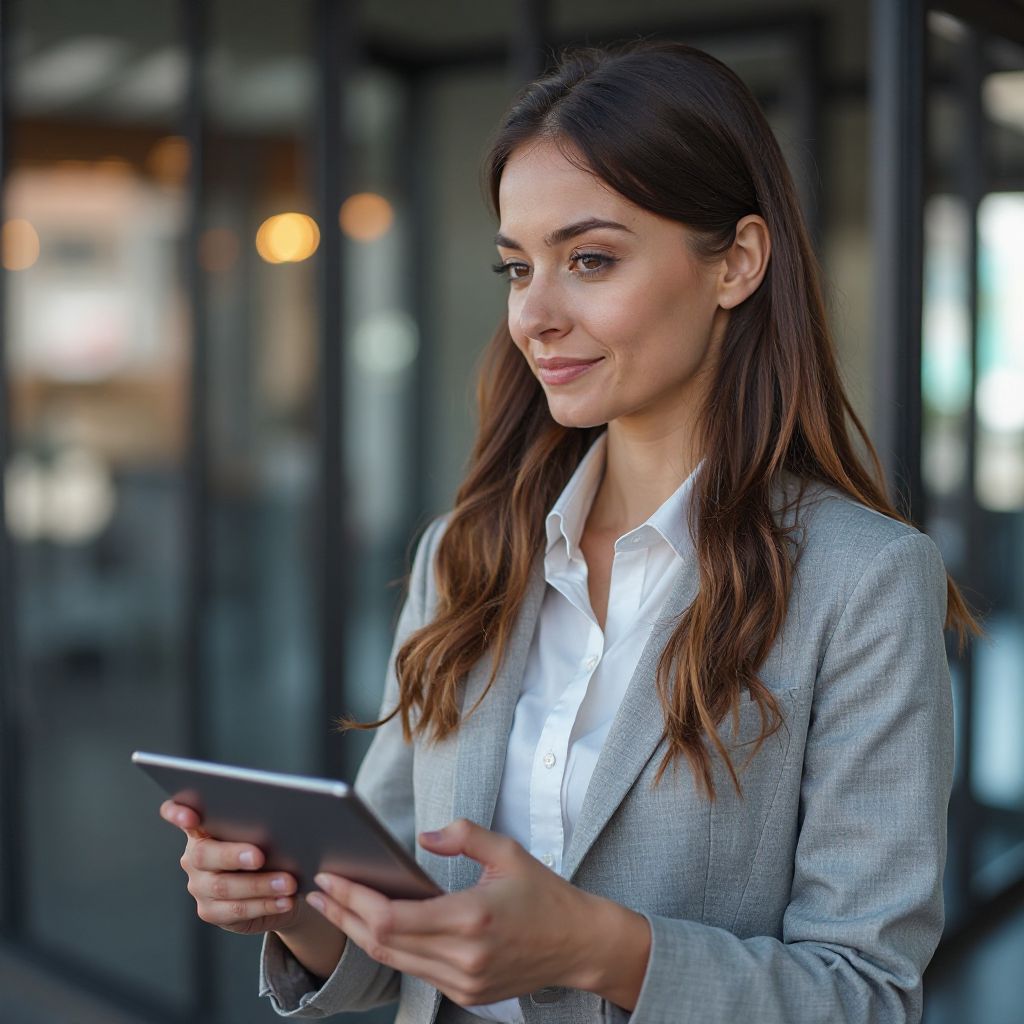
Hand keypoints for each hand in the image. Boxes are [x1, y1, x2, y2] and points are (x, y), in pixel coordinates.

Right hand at [160, 799, 303, 935]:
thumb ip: (259, 825)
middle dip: (233, 855)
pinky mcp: (210, 911)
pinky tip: (284, 901)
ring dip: (260, 885)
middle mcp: (194, 856)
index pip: (177, 812)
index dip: (177, 812)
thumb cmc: (271, 850)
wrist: (277, 889)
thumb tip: (278, 821)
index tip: (189, 816)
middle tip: (259, 857)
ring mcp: (199, 885)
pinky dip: (264, 905)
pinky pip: (235, 910)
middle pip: (204, 854)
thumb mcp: (264, 834)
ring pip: (224, 886)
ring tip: (287, 883)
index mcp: (203, 827)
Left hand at [305, 819, 649, 1008]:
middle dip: (344, 916)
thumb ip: (464, 835)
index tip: (330, 878)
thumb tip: (423, 837)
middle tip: (318, 891)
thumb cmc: (545, 894)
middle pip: (381, 944)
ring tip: (336, 907)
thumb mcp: (508, 851)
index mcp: (471, 918)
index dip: (353, 900)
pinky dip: (390, 949)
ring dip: (360, 934)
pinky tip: (375, 927)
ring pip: (393, 962)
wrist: (579, 944)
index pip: (391, 917)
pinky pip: (415, 971)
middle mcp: (463, 957)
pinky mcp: (466, 993)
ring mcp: (464, 982)